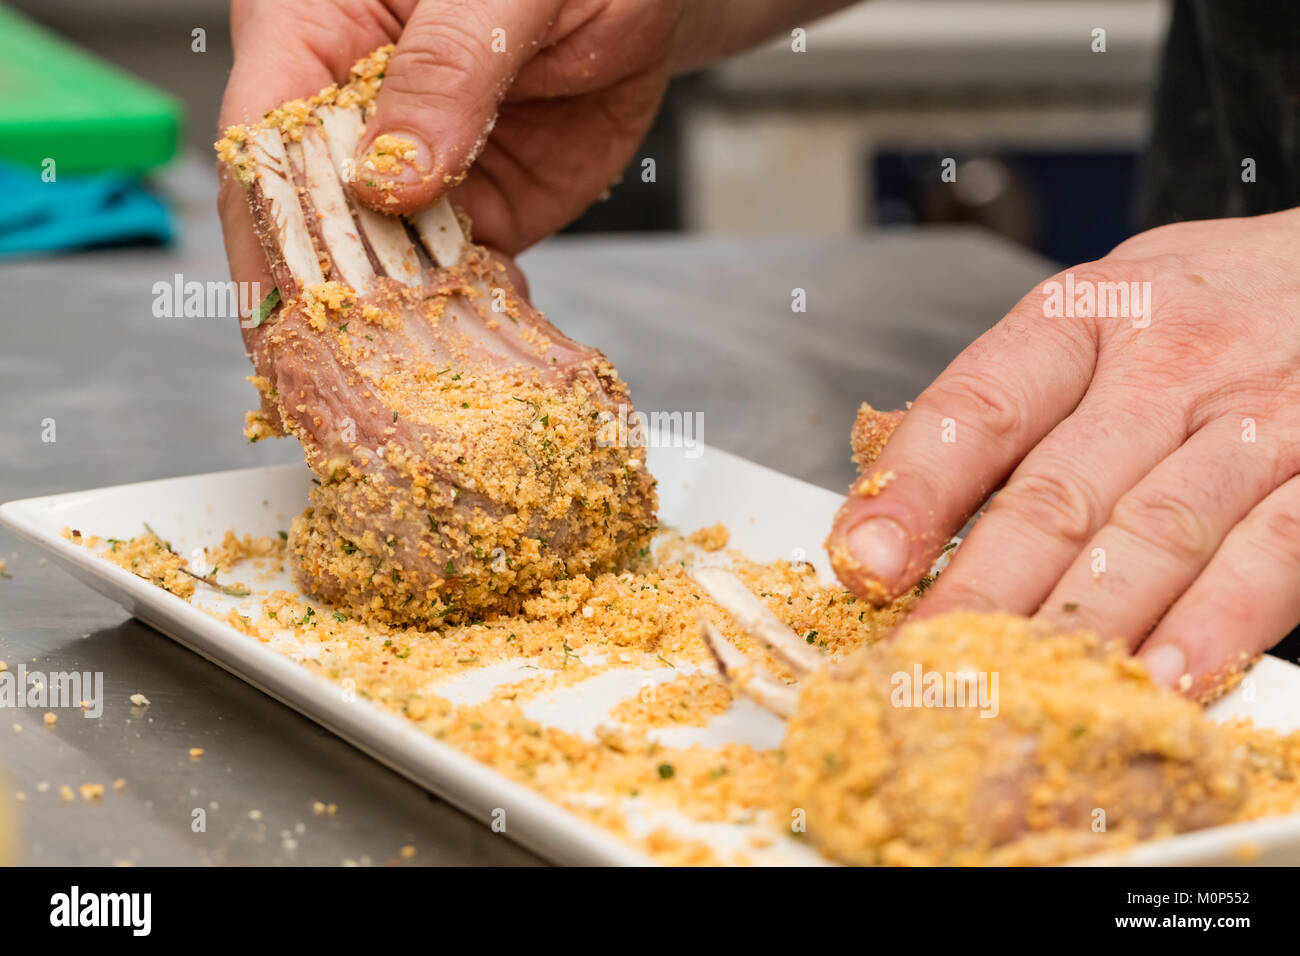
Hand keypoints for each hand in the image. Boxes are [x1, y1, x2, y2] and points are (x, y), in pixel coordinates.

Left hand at [827, 209, 1299, 699]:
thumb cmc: (1209, 309)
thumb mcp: (1103, 320)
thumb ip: (1016, 407)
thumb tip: (897, 513)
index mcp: (1085, 319)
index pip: (981, 406)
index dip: (917, 490)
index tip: (863, 561)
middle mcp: (1166, 362)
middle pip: (1057, 490)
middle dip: (980, 589)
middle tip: (925, 661)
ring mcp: (1255, 417)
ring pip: (1154, 531)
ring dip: (1079, 621)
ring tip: (1017, 685)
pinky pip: (1267, 551)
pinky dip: (1212, 624)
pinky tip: (1157, 678)